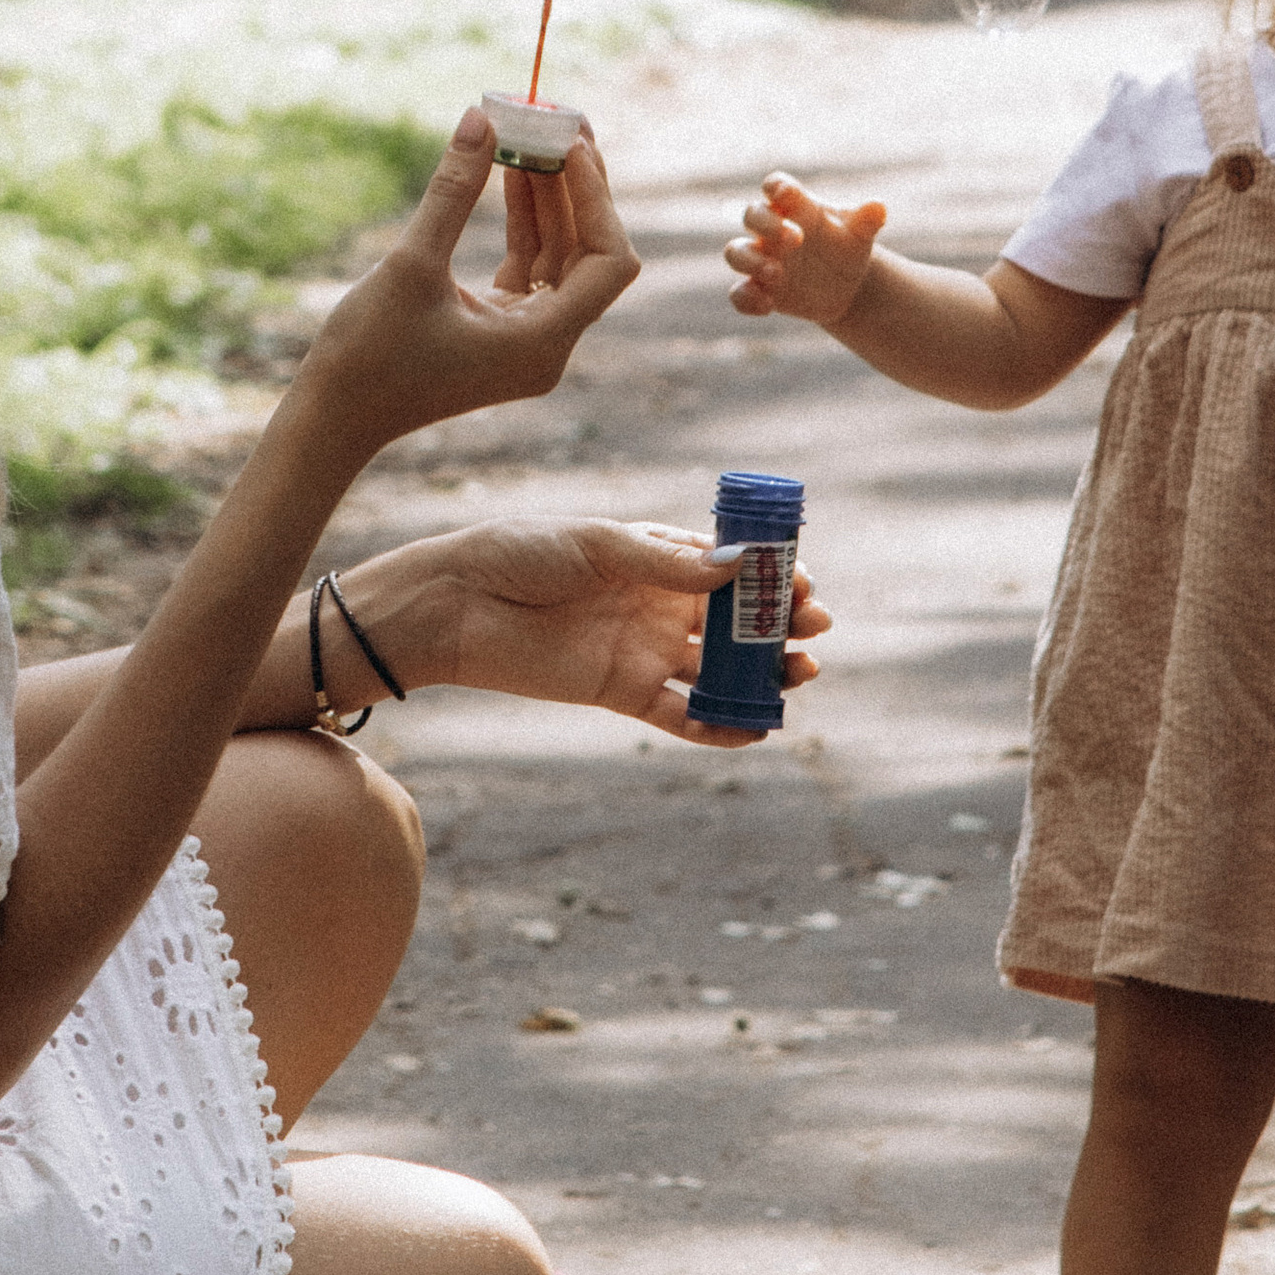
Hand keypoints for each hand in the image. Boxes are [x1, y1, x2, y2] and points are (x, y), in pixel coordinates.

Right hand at [305, 109, 637, 443]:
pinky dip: (526, 221)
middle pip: (590, 254)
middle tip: (561, 121)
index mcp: (543, 342)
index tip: (569, 145)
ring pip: (561, 255)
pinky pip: (531, 266)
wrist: (333, 417)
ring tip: (534, 132)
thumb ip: (452, 191)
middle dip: (578, 187)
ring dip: (550, 197)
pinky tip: (512, 170)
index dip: (597, 199)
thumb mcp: (412, 264)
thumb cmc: (368, 354)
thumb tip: (482, 117)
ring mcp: (528, 339)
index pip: (607, 262)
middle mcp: (548, 345)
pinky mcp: (502, 329)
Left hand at [359, 519, 830, 747]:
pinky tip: (755, 729)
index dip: (773, 578)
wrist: (460, 605)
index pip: (732, 568)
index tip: (805, 584)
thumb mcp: (599, 545)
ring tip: (800, 676)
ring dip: (764, 675)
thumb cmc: (523, 554)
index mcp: (658, 558)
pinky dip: (719, 726)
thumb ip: (666, 562)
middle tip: (814, 630)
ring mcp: (645, 651)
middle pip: (738, 622)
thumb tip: (739, 566)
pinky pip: (681, 715)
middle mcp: (660, 605)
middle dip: (781, 626)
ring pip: (720, 669)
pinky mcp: (624, 693)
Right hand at [725, 170, 887, 324]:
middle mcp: (772, 231)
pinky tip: (768, 306)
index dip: (776, 187)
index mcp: (795, 208)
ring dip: (750, 261)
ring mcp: (762, 260)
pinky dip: (747, 299)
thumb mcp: (860, 234)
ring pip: (735, 253)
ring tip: (777, 273)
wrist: (846, 286)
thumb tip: (878, 207)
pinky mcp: (760, 290)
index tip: (785, 193)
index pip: (776, 186)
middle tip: (795, 238)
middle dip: (766, 224)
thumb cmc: (847, 247)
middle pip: (751, 215)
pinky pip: (739, 294)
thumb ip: (866, 220)